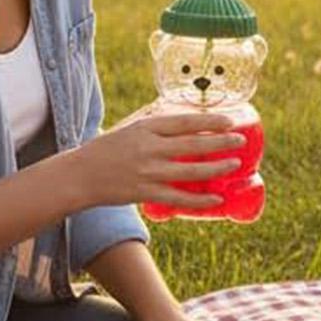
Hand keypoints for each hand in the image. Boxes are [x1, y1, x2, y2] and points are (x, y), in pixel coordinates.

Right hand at [75, 109, 243, 209]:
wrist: (79, 175)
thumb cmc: (106, 150)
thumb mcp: (130, 130)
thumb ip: (155, 129)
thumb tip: (184, 125)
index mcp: (145, 128)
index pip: (183, 122)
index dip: (209, 121)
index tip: (229, 121)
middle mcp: (148, 148)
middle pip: (192, 144)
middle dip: (220, 142)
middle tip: (241, 140)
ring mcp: (147, 171)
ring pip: (190, 170)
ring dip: (216, 167)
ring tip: (235, 164)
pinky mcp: (145, 192)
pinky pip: (178, 197)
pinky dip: (199, 199)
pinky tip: (216, 199)